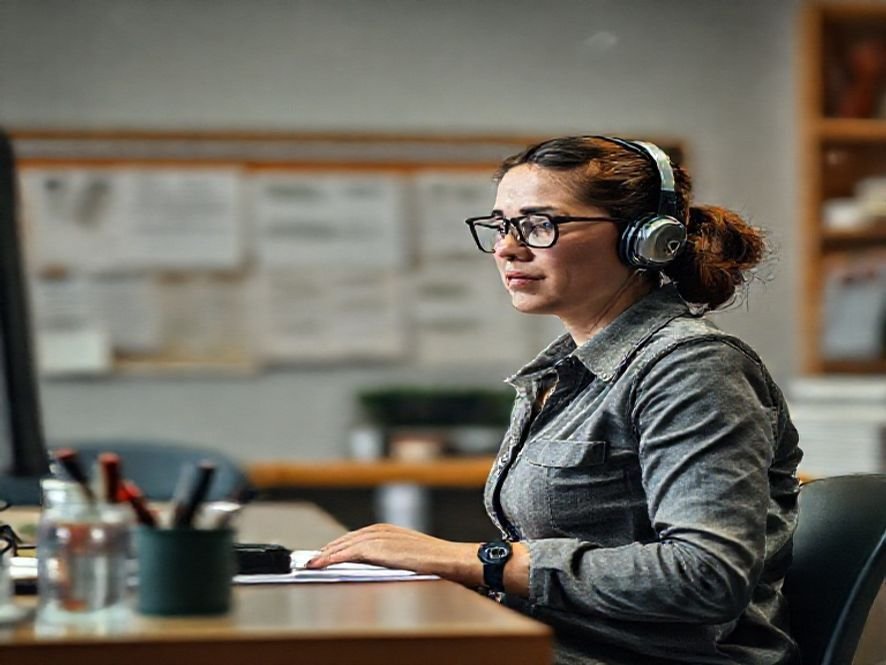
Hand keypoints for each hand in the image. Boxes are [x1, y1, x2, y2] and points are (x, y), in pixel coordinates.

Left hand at [305, 523, 482, 586]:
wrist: (448, 558)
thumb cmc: (434, 561)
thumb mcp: (407, 554)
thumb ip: (389, 555)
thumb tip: (375, 564)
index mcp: (386, 530)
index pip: (355, 537)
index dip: (337, 545)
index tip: (324, 553)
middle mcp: (380, 530)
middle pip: (345, 539)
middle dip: (328, 549)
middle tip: (312, 559)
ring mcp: (378, 537)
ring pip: (343, 545)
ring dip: (325, 554)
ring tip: (312, 563)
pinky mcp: (377, 548)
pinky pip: (347, 553)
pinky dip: (331, 558)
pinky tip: (321, 564)